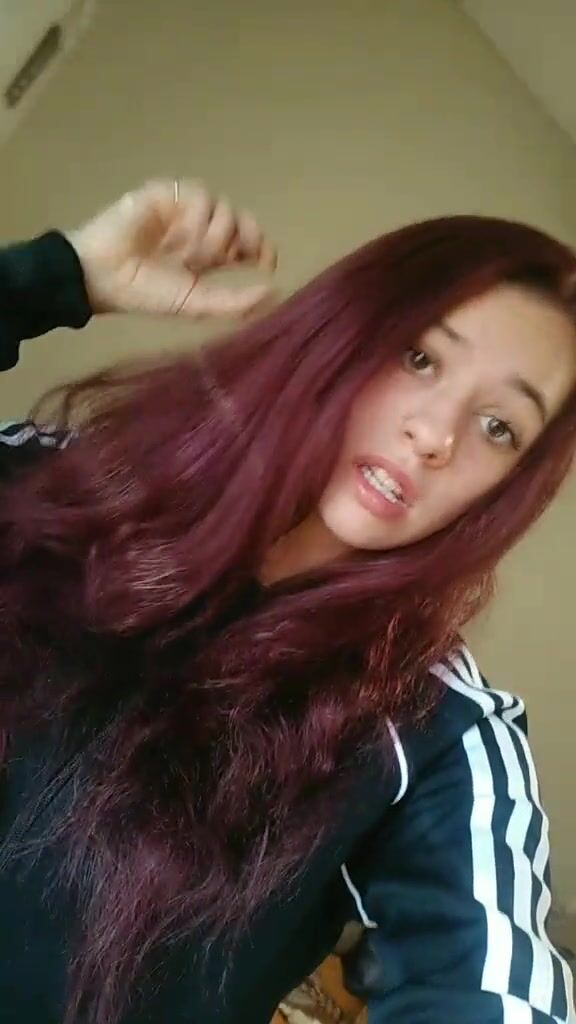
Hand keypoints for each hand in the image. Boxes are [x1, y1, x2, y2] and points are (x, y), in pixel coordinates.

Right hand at [67, 179, 277, 319]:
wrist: (105, 275)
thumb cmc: (146, 293)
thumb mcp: (196, 305)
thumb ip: (236, 303)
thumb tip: (274, 293)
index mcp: (210, 256)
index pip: (249, 243)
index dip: (263, 248)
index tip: (267, 264)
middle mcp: (202, 230)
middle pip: (244, 221)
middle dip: (243, 240)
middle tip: (224, 258)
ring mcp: (185, 209)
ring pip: (226, 210)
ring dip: (210, 239)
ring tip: (183, 255)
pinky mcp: (169, 192)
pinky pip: (201, 197)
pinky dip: (194, 221)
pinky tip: (173, 237)